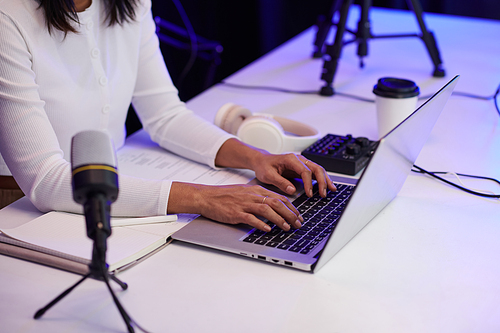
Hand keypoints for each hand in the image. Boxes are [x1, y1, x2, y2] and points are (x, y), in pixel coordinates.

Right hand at [168, 182, 302, 231]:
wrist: (206, 196)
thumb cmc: (225, 196)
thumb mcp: (245, 193)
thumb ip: (259, 198)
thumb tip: (274, 207)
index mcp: (256, 190)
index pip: (279, 198)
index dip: (292, 207)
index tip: (299, 216)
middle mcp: (252, 196)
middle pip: (277, 203)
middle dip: (290, 214)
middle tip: (298, 224)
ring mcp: (244, 204)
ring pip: (267, 210)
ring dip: (280, 220)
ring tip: (287, 228)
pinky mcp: (236, 213)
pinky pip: (251, 218)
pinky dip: (261, 224)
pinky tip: (268, 229)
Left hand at [215, 138, 336, 198]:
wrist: (261, 161)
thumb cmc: (264, 166)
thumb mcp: (268, 175)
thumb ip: (280, 182)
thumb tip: (292, 190)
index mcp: (291, 159)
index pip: (305, 170)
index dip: (309, 183)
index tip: (309, 194)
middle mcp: (299, 159)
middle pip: (316, 168)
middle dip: (322, 181)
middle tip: (323, 193)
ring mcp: (302, 163)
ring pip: (318, 169)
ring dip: (325, 180)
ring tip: (331, 190)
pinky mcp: (302, 168)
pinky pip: (315, 172)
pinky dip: (322, 179)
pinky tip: (326, 186)